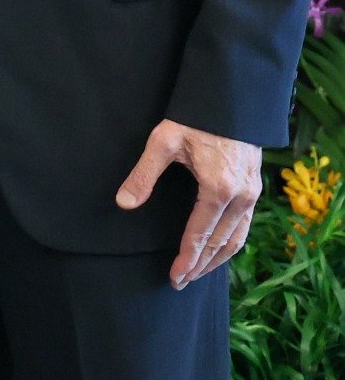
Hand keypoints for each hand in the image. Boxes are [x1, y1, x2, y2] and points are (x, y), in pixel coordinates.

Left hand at [116, 119, 261, 287]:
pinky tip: (218, 248)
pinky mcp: (255, 187)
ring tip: (198, 272)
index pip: (200, 234)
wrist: (230, 97)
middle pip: (221, 243)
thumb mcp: (164, 140)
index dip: (187, 258)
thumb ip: (144, 174)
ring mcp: (252, 193)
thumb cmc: (194, 116)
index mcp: (218, 188)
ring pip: (237, 238)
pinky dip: (231, 243)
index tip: (175, 277)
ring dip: (218, 259)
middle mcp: (241, 196)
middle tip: (182, 282)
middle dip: (200, 265)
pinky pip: (245, 225)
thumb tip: (123, 203)